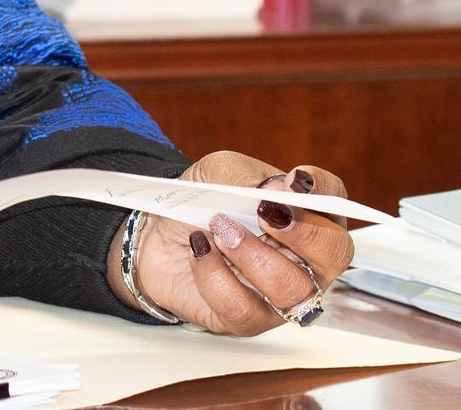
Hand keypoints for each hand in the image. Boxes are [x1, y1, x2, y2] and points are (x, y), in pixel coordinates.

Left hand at [109, 150, 354, 334]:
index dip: (323, 191)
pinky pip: (244, 308)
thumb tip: (282, 190)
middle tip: (264, 213)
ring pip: (292, 288)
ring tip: (218, 230)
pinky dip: (216, 277)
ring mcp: (282, 293)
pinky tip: (199, 252)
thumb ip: (250, 179)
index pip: (335, 202)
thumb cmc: (200, 203)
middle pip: (334, 254)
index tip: (294, 181)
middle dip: (303, 233)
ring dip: (251, 255)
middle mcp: (306, 259)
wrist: (157, 235)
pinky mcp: (249, 319)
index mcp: (306, 215)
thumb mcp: (218, 173)